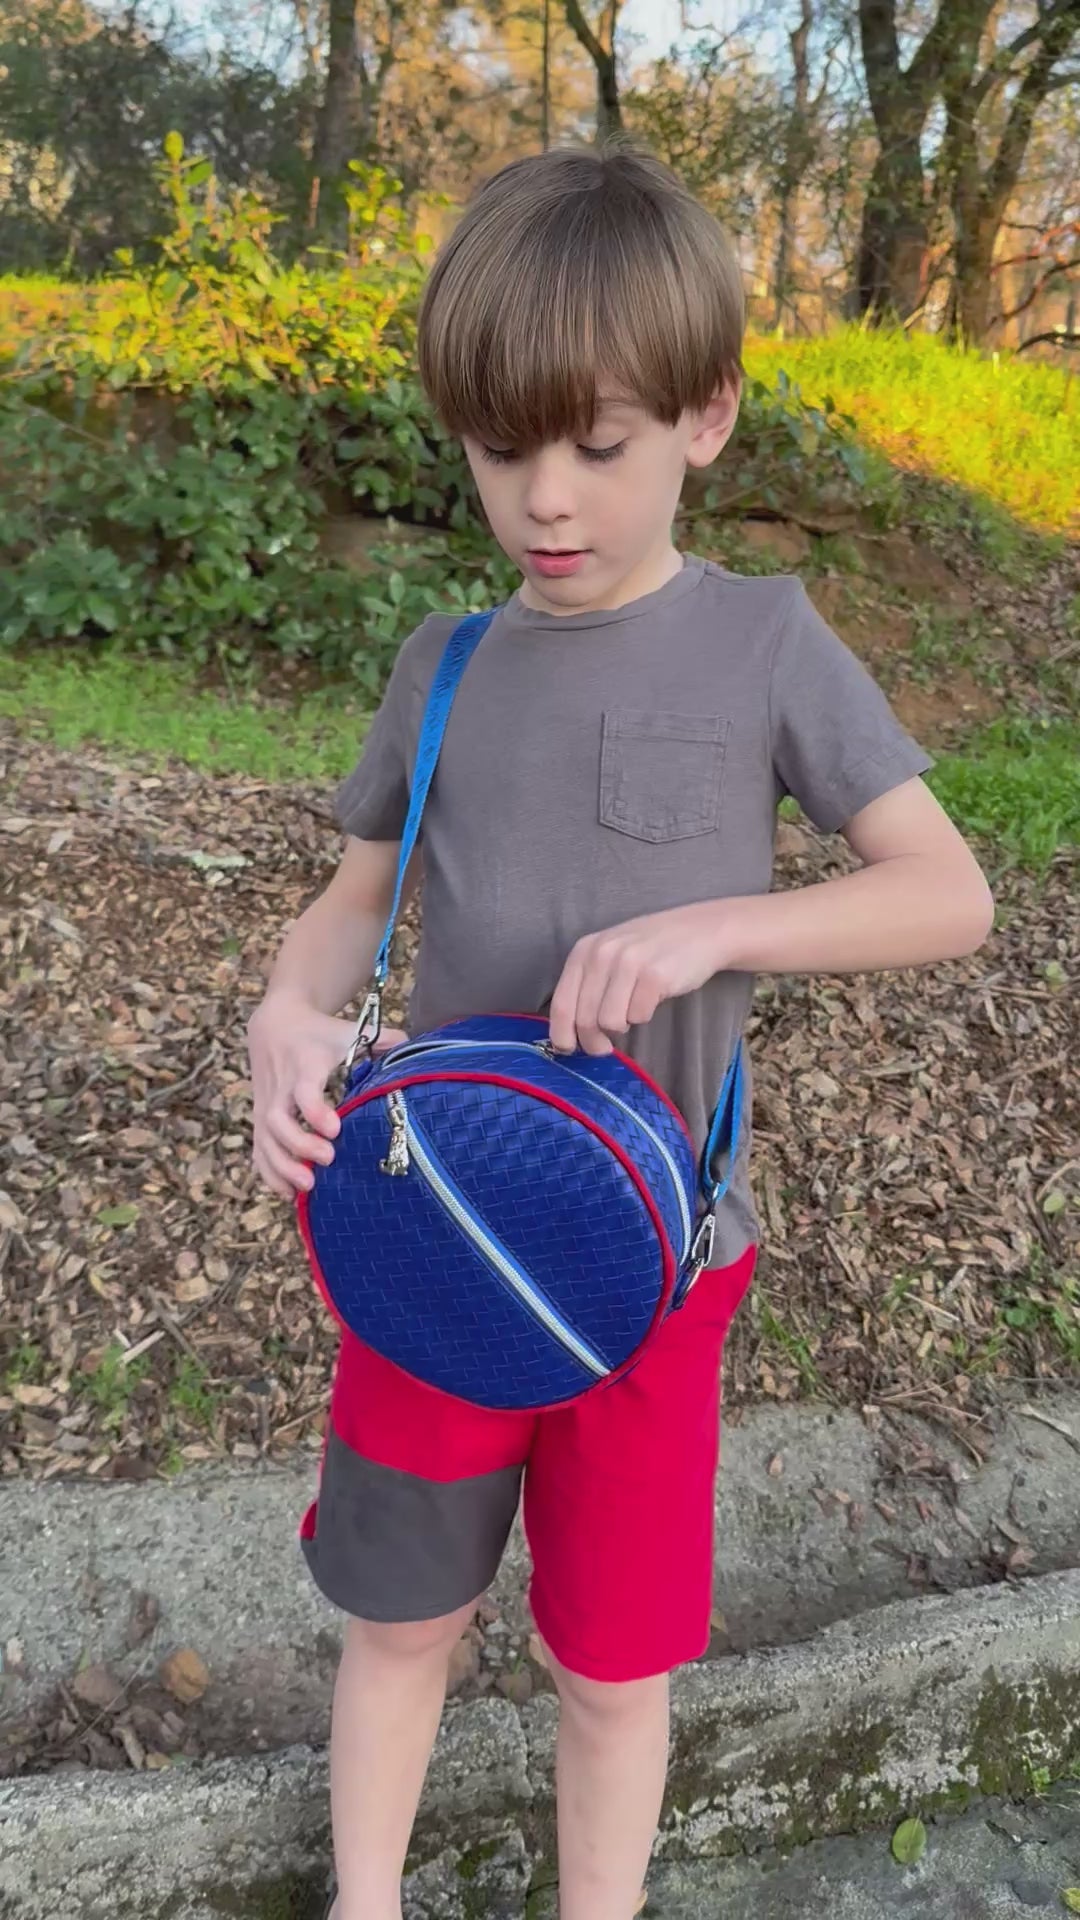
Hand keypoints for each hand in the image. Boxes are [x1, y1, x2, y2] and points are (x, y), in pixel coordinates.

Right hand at [247, 990, 405, 1197]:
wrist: (275, 1023)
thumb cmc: (320, 1032)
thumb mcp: (348, 1030)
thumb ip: (383, 1040)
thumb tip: (418, 1051)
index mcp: (305, 1065)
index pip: (304, 1090)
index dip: (315, 1111)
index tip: (335, 1129)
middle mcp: (281, 1087)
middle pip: (278, 1120)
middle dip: (300, 1144)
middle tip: (328, 1159)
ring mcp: (266, 1104)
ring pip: (265, 1139)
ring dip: (283, 1166)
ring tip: (308, 1187)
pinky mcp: (259, 1118)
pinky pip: (258, 1150)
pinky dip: (270, 1174)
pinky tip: (290, 1194)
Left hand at [548, 902, 725, 1055]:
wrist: (700, 930)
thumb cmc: (650, 949)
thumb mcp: (609, 956)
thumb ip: (587, 986)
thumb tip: (569, 1034)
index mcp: (583, 950)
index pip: (562, 1003)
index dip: (561, 1034)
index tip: (568, 1050)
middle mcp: (602, 954)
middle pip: (585, 1019)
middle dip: (593, 1041)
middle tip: (605, 1047)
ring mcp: (629, 963)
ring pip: (610, 1022)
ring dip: (622, 1026)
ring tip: (633, 1011)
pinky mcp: (655, 976)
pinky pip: (639, 1017)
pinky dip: (644, 1016)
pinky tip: (652, 999)